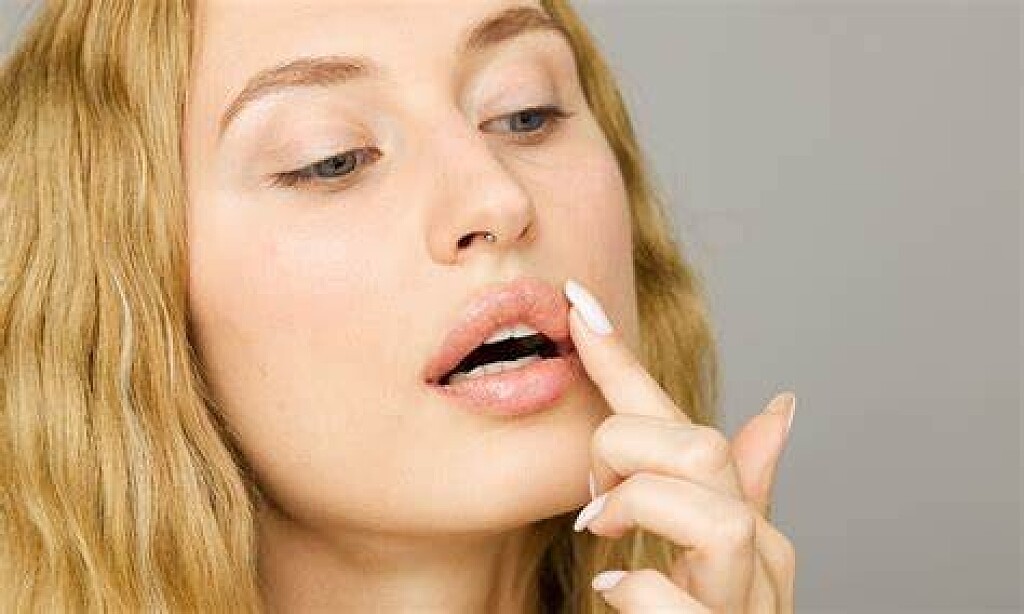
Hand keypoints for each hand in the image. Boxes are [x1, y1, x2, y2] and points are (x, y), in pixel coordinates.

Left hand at [564, 279, 795, 612]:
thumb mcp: (710, 552)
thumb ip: (736, 486)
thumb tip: (782, 406)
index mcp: (745, 516)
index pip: (680, 419)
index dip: (622, 362)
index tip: (573, 307)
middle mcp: (759, 553)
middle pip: (701, 450)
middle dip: (627, 453)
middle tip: (596, 500)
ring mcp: (745, 603)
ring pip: (713, 515)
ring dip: (639, 510)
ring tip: (605, 538)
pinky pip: (681, 601)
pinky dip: (640, 591)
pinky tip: (617, 590)